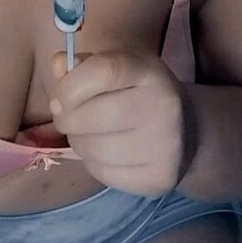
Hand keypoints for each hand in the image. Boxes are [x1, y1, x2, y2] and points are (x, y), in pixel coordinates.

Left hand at [49, 49, 192, 197]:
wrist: (184, 131)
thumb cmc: (135, 94)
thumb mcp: (114, 70)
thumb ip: (81, 66)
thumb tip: (57, 65)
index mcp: (149, 71)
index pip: (104, 71)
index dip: (70, 86)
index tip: (59, 99)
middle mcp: (164, 105)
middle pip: (93, 116)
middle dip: (67, 120)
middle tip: (67, 119)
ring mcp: (167, 144)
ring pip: (94, 149)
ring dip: (79, 143)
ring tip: (87, 136)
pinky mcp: (161, 177)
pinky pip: (104, 174)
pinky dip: (94, 165)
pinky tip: (106, 154)